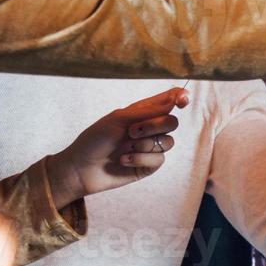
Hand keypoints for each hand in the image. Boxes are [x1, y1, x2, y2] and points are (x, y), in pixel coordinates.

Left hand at [47, 88, 186, 202]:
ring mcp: (150, 147)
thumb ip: (148, 110)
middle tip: (132, 131)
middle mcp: (149, 128)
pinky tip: (123, 160)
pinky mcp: (149, 165)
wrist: (81, 167)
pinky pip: (159, 159)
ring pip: (168, 142)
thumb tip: (174, 100)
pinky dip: (139, 158)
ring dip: (144, 145)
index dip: (180, 97)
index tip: (183, 100)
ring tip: (124, 148)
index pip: (169, 100)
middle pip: (172, 122)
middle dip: (154, 126)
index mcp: (142, 112)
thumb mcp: (119, 119)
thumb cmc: (95, 139)